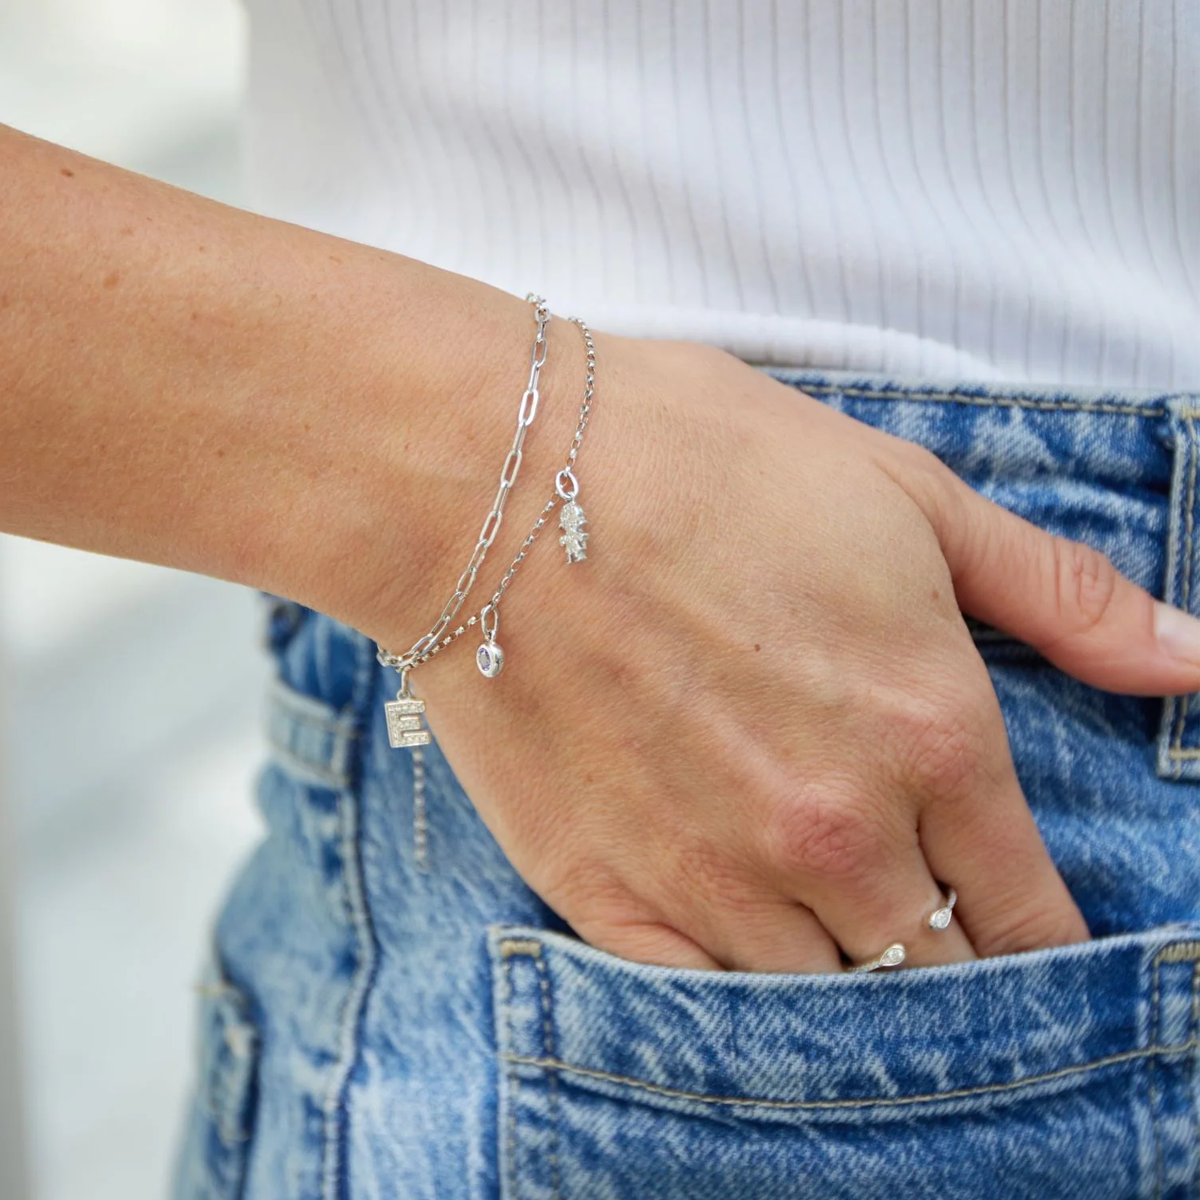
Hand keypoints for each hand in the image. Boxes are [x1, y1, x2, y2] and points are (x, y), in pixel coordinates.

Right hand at [371, 331, 1199, 971]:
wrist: (495, 480)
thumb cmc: (696, 460)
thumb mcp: (902, 494)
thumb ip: (1057, 594)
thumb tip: (1188, 663)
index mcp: (929, 734)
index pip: (1026, 904)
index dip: (1036, 926)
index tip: (1017, 921)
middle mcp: (834, 832)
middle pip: (930, 968)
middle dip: (942, 951)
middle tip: (916, 918)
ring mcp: (714, 876)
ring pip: (824, 999)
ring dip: (840, 974)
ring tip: (823, 927)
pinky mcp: (606, 893)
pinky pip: (703, 1002)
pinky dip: (734, 988)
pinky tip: (733, 940)